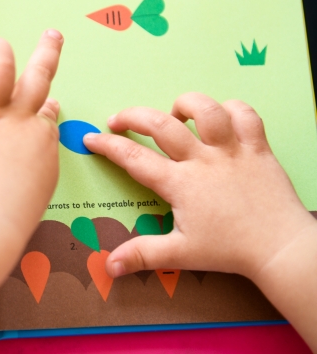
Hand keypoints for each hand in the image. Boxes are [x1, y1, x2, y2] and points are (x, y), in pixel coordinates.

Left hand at [0, 30, 62, 239]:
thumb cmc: (16, 210)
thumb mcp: (42, 180)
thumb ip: (43, 150)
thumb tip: (49, 122)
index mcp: (41, 136)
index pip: (45, 108)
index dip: (45, 99)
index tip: (46, 97)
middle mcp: (19, 119)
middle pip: (38, 76)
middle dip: (48, 52)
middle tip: (51, 35)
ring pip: (0, 70)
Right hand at [84, 93, 316, 278]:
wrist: (279, 248)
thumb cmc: (230, 250)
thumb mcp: (181, 253)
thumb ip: (142, 255)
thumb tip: (109, 266)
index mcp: (180, 184)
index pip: (134, 158)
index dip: (107, 146)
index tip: (92, 138)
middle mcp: (203, 160)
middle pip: (160, 124)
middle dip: (132, 116)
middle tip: (118, 119)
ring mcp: (232, 151)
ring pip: (206, 110)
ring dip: (185, 105)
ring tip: (174, 113)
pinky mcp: (257, 147)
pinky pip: (245, 114)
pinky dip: (231, 109)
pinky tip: (219, 118)